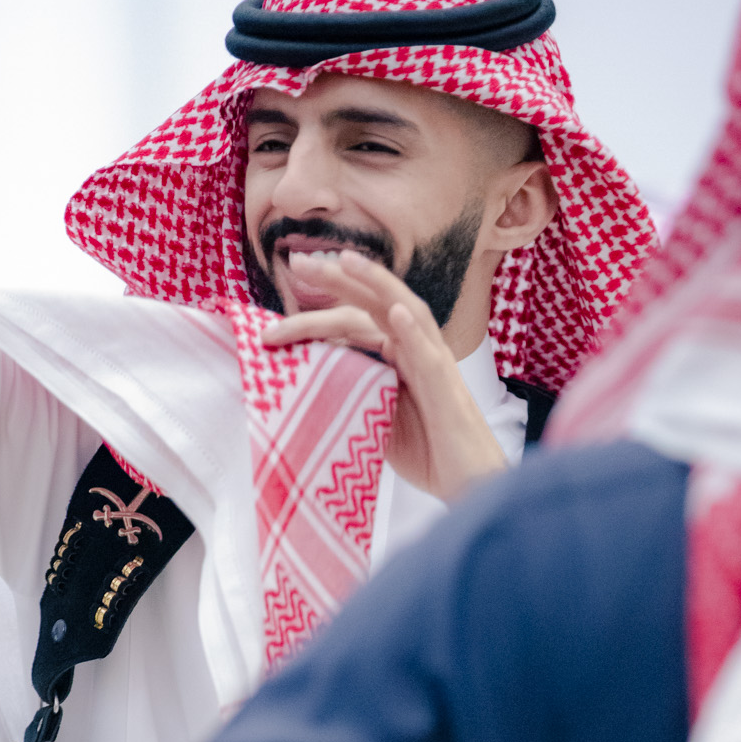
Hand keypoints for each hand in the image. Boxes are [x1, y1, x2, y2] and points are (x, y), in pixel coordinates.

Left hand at [264, 250, 508, 502]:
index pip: (351, 323)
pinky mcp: (446, 385)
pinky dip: (413, 330)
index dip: (314, 316)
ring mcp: (432, 362)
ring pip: (403, 310)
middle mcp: (414, 349)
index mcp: (395, 355)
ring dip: (376, 282)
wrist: (467, 481)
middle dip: (336, 280)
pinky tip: (396, 312)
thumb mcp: (373, 422)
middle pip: (371, 305)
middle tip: (298, 260)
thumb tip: (305, 395)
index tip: (273, 322)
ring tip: (346, 261)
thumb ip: (348, 398)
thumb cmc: (427, 453)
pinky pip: (429, 353)